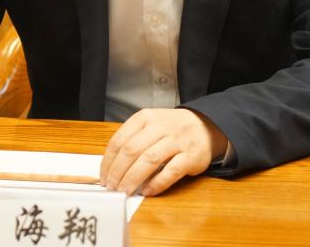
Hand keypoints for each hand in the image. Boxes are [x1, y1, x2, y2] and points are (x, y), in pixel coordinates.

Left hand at [100, 108, 227, 195]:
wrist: (205, 126)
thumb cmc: (172, 129)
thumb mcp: (150, 124)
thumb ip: (132, 140)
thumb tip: (111, 167)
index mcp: (146, 117)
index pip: (120, 140)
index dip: (108, 161)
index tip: (103, 176)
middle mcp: (161, 126)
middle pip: (132, 150)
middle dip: (118, 172)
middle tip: (112, 187)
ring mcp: (177, 141)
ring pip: (150, 160)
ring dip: (133, 178)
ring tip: (125, 191)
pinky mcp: (191, 156)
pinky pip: (171, 172)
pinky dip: (156, 183)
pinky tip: (147, 191)